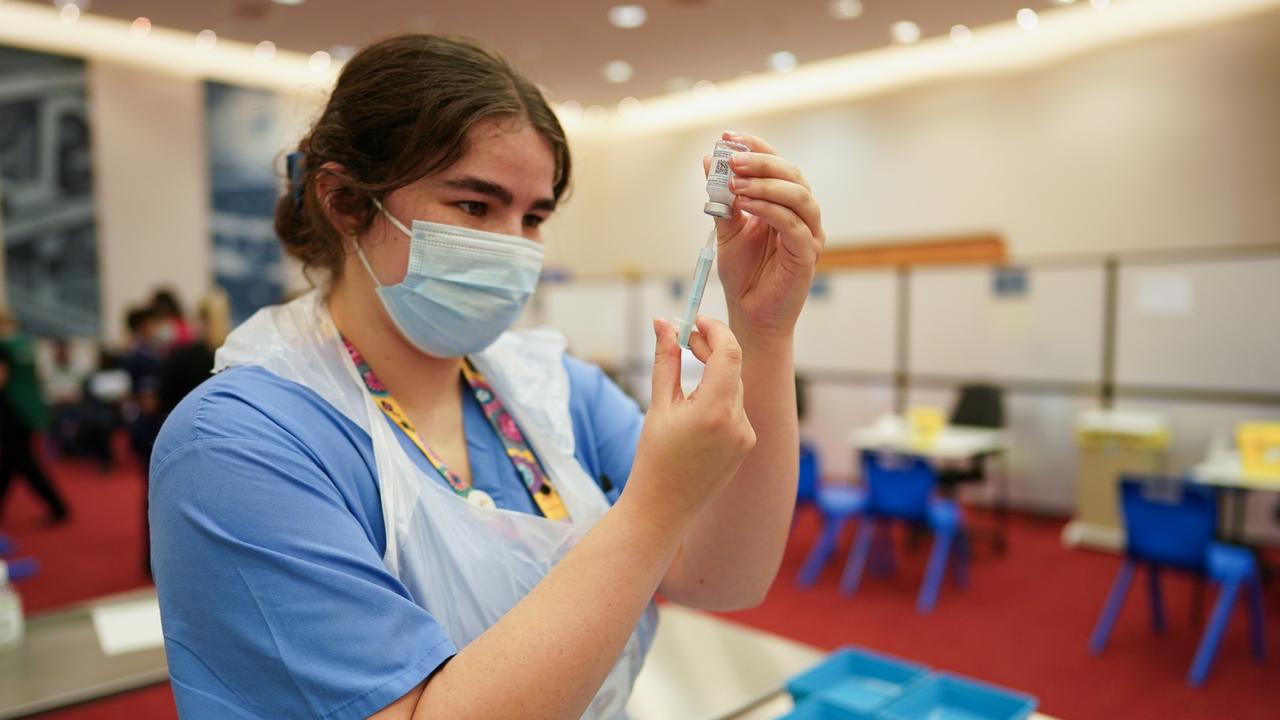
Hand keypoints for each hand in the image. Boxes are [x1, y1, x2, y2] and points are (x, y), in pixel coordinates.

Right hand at [626, 317, 756, 526]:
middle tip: (685, 338)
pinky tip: (695, 409)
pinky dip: (719, 398)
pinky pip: (736, 410)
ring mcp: (746, 436)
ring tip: (686, 373)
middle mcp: (738, 423)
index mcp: (714, 410)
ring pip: (735, 388)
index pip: (729, 353)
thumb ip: (665, 360)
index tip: (696, 320)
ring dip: (714, 374)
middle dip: (711, 349)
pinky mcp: (747, 445)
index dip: (715, 330)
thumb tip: (663, 323)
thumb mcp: (658, 405)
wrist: (663, 510)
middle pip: (732, 369)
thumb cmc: (654, 459)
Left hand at [704, 131, 824, 342]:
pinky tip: (746, 205)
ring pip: (799, 196)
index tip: (728, 137)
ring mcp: (809, 233)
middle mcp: (802, 214)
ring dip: (765, 185)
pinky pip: (793, 225)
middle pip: (792, 175)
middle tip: (731, 160)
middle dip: (760, 163)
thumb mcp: (726, 230)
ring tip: (735, 184)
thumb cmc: (743, 274)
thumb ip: (721, 198)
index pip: (777, 165)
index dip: (755, 147)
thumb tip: (707, 161)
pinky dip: (769, 210)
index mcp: (784, 203)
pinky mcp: (807, 254)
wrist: (749, 314)